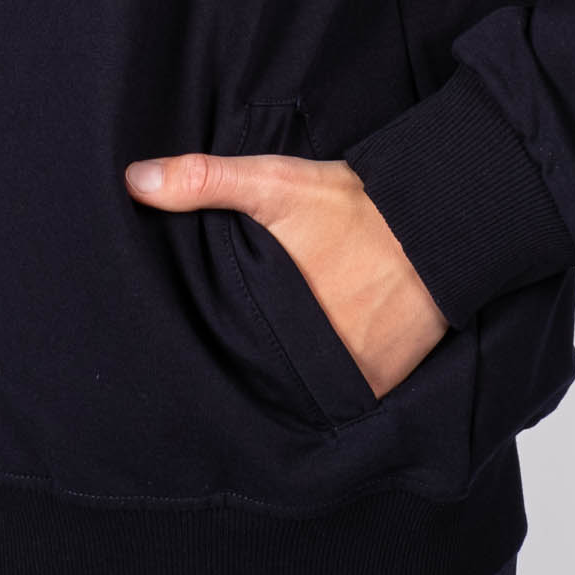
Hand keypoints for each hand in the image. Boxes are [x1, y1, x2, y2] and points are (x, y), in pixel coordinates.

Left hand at [123, 149, 448, 398]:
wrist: (441, 224)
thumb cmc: (353, 206)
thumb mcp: (275, 185)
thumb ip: (204, 180)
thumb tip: (134, 181)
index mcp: (275, 325)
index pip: (225, 355)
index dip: (212, 348)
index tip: (197, 342)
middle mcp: (312, 368)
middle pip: (265, 374)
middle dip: (253, 359)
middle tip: (245, 338)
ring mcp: (349, 383)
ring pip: (303, 388)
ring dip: (292, 371)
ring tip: (280, 345)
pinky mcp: (381, 386)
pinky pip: (344, 394)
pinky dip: (333, 379)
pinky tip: (322, 351)